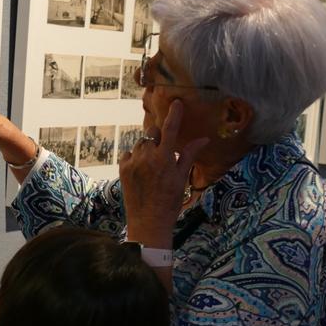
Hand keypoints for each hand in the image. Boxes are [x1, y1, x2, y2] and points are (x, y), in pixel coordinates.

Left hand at [119, 100, 208, 247]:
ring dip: (148, 148)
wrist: (148, 222)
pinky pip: (129, 153)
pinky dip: (135, 157)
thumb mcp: (182, 178)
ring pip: (140, 143)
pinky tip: (142, 169)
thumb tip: (204, 139)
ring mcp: (132, 162)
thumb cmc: (169, 202)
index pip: (169, 129)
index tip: (176, 103)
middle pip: (153, 134)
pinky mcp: (122, 168)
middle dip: (159, 137)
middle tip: (165, 150)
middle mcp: (146, 157)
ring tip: (154, 165)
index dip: (174, 114)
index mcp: (164, 159)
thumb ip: (189, 156)